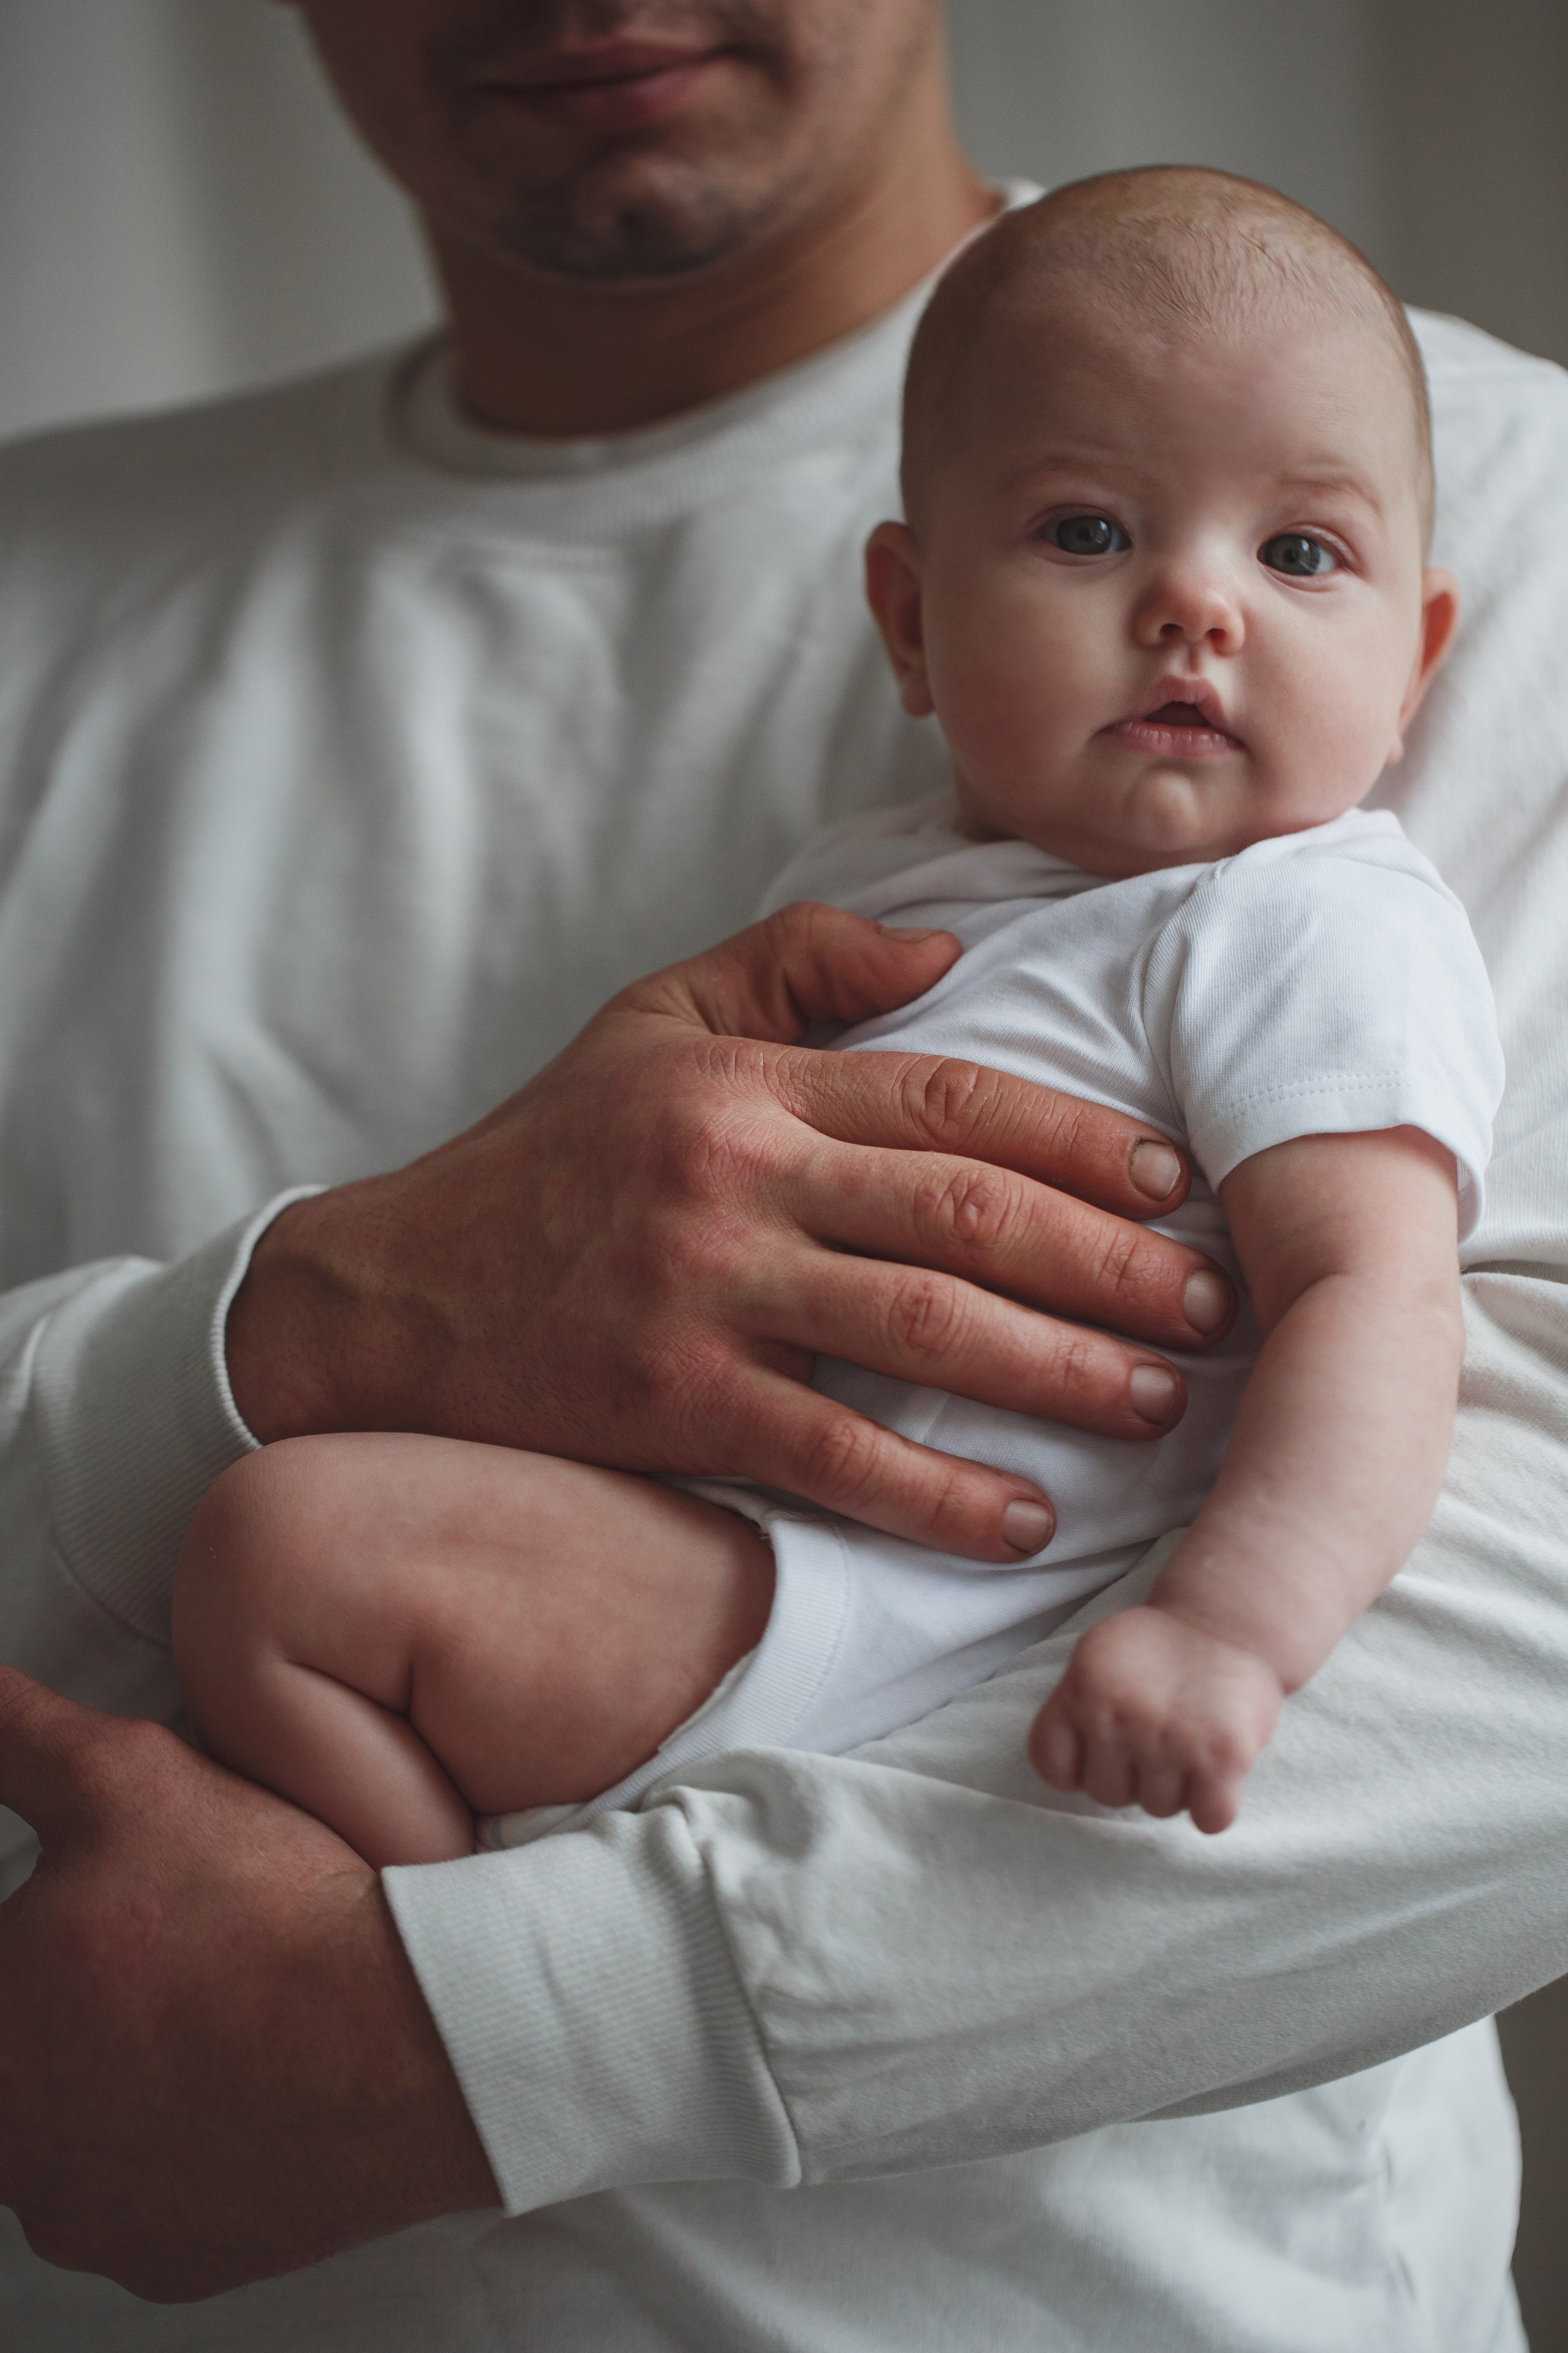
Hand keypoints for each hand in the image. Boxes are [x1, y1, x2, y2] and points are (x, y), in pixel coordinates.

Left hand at [0, 1667, 497, 2301]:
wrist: (407, 2029)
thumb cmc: (266, 1917)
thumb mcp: (124, 1774)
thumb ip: (18, 1736)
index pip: (6, 1972)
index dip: (47, 1936)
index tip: (107, 1912)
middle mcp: (21, 2157)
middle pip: (29, 2057)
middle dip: (77, 1997)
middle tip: (165, 1939)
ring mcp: (98, 2221)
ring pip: (86, 2130)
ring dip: (127, 2070)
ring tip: (212, 1993)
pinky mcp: (179, 2260)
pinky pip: (157, 2191)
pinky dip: (190, 2134)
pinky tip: (243, 2067)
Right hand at [229, 902, 1234, 1561]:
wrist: (388, 1298)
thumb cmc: (543, 1158)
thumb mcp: (651, 1020)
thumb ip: (795, 964)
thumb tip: (947, 952)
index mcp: (749, 1083)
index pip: (951, 1096)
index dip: (1080, 1139)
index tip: (1177, 1182)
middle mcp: (738, 1177)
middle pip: (967, 1213)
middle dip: (1109, 1263)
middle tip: (1211, 1307)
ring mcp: (705, 1293)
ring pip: (922, 1328)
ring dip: (1058, 1373)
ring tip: (1157, 1406)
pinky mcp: (673, 1403)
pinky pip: (833, 1452)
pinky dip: (935, 1493)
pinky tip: (1022, 1520)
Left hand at [1028, 1606, 1284, 1834]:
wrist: (1230, 1621)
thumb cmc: (1160, 1650)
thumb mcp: (1096, 1659)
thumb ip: (1074, 1709)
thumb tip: (1071, 1775)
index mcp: (1081, 1688)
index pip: (1051, 1766)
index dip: (1078, 1768)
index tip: (1103, 1750)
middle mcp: (1118, 1714)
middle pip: (1107, 1795)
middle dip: (1132, 1776)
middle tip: (1158, 1738)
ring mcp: (1170, 1737)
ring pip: (1157, 1809)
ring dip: (1176, 1787)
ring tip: (1190, 1741)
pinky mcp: (1223, 1757)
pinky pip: (1209, 1820)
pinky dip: (1215, 1806)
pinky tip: (1217, 1769)